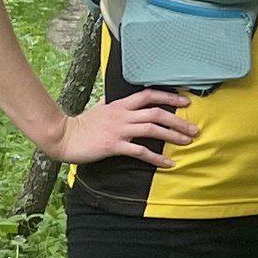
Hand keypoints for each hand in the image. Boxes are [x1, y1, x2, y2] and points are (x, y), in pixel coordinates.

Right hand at [47, 88, 197, 164]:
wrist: (64, 136)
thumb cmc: (82, 124)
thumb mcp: (99, 108)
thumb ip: (112, 103)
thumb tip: (118, 98)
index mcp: (120, 104)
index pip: (149, 95)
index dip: (169, 96)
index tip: (186, 101)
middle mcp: (122, 115)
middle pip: (156, 113)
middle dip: (178, 120)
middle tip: (194, 128)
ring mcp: (119, 129)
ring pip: (151, 129)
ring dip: (172, 135)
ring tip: (187, 142)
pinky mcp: (114, 145)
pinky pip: (140, 151)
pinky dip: (156, 158)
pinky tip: (168, 163)